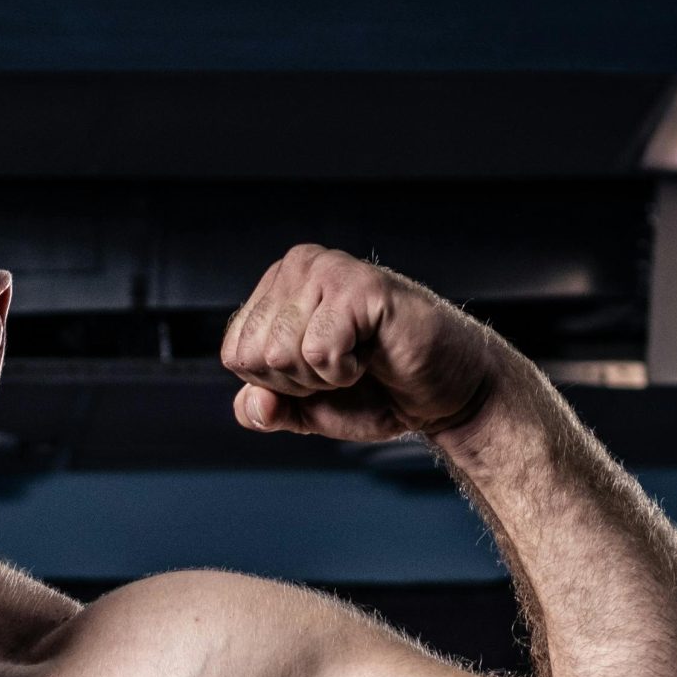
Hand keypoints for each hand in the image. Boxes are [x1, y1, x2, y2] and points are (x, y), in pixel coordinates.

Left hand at [222, 248, 504, 443]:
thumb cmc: (377, 390)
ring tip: (359, 357)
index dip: (274, 383)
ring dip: (322, 376)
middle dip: (297, 381)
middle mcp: (296, 267)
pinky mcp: (361, 285)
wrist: (441, 393)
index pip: (235, 354)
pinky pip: (318, 351)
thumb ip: (265, 408)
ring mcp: (327, 269)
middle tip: (343, 366)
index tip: (317, 372)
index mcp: (275, 290)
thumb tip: (251, 404)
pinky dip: (344, 370)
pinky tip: (372, 353)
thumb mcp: (304, 408)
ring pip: (280, 352)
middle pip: (254, 355)